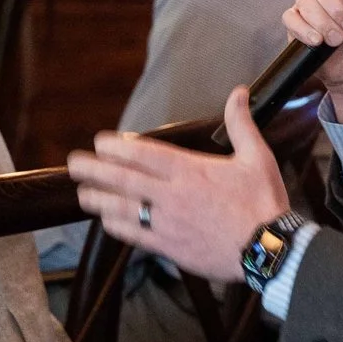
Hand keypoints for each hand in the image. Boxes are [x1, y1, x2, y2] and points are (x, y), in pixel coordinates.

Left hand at [68, 87, 291, 282]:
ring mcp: (168, 222)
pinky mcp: (170, 247)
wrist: (269, 249)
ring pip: (123, 209)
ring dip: (99, 200)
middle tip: (73, 164)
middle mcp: (172, 195)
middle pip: (123, 179)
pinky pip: (135, 235)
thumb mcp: (257, 157)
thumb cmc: (264, 202)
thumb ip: (241, 124)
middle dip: (94, 170)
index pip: (144, 154)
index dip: (116, 147)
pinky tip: (106, 221)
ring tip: (82, 194)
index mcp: (191, 171)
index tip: (99, 142)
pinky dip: (117, 226)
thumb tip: (239, 92)